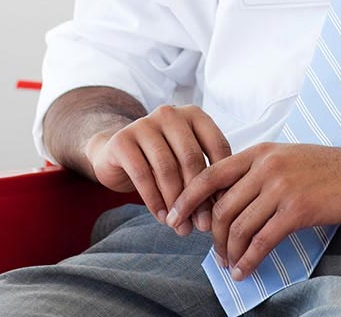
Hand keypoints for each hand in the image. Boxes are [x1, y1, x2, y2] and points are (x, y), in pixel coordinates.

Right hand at [84, 104, 231, 228]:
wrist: (118, 156)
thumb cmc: (161, 161)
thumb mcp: (185, 163)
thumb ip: (203, 177)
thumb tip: (220, 210)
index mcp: (193, 115)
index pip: (217, 146)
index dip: (221, 180)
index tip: (222, 208)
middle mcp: (169, 114)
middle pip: (191, 158)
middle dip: (198, 196)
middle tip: (201, 225)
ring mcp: (143, 124)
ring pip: (166, 168)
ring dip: (175, 203)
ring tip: (181, 226)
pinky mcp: (122, 140)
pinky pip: (142, 175)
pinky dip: (154, 201)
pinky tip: (161, 217)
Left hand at [167, 142, 340, 279]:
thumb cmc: (330, 168)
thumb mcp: (288, 157)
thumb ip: (259, 171)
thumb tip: (231, 197)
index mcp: (260, 152)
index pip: (210, 174)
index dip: (188, 198)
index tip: (174, 217)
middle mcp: (266, 166)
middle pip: (222, 206)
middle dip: (213, 235)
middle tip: (214, 253)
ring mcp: (281, 187)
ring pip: (239, 226)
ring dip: (230, 252)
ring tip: (230, 266)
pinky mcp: (297, 209)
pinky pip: (262, 240)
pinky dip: (249, 259)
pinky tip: (245, 270)